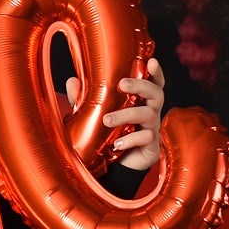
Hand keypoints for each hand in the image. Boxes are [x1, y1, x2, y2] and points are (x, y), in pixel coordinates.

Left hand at [65, 56, 166, 172]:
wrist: (114, 167)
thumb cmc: (106, 135)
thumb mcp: (92, 115)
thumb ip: (83, 99)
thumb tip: (72, 80)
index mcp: (140, 101)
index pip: (153, 83)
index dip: (156, 72)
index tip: (152, 61)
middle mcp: (150, 112)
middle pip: (156, 93)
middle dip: (141, 86)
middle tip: (122, 85)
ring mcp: (153, 129)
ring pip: (148, 114)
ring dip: (126, 115)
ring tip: (107, 121)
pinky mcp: (152, 147)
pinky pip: (146, 138)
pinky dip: (130, 140)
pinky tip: (117, 144)